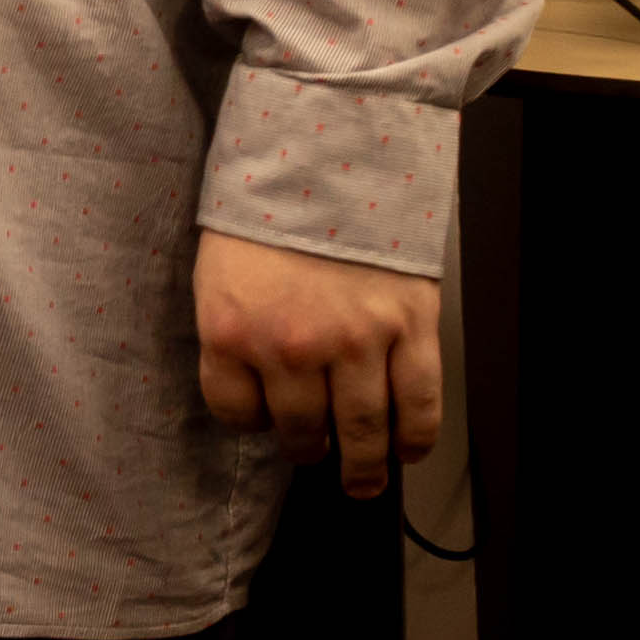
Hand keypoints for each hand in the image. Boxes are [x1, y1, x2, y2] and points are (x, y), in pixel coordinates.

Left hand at [193, 231, 440, 496]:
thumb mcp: (219, 272)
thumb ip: (234, 330)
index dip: (250, 423)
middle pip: (302, 429)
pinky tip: (409, 451)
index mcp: (229, 330)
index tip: (262, 423)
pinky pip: (419, 402)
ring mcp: (355, 341)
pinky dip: (416, 436)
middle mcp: (290, 347)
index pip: (232, 410)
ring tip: (364, 480)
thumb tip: (255, 385)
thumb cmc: (267, 211)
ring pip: (365, 429)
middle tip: (315, 459)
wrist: (327, 158)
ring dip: (366, 464)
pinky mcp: (410, 328)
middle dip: (308, 452)